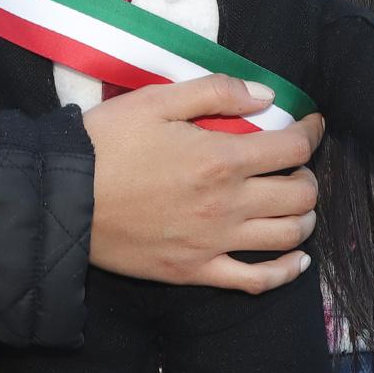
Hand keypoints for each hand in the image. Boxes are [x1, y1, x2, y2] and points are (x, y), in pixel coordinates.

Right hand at [84, 75, 324, 294]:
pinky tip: (296, 262)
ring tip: (296, 204)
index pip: (292, 148)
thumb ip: (216, 92)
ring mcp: (214, 243)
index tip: (310, 124)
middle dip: (308, 176)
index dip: (310, 133)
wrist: (63, 198)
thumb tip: (267, 97)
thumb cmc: (107, 143)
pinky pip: (255, 281)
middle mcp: (227, 204)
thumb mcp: (156, 100)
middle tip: (295, 165)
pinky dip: (285, 273)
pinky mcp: (195, 271)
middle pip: (299, 195)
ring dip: (304, 219)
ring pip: (287, 237)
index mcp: (221, 158)